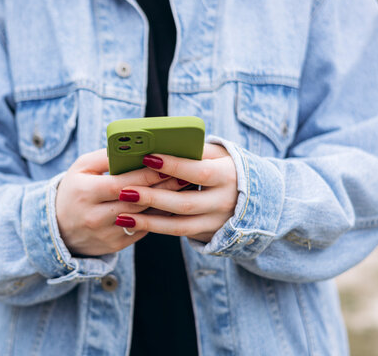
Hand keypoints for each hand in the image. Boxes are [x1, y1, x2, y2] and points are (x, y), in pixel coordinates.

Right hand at [56, 149, 180, 255]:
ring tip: (182, 189)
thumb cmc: (74, 190)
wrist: (58, 228)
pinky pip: (142, 230)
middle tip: (185, 176)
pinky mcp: (114, 245)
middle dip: (163, 188)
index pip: (122, 183)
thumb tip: (133, 147)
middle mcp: (95, 216)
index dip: (147, 175)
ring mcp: (106, 234)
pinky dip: (158, 218)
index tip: (169, 165)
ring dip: (165, 203)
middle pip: (137, 202)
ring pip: (143, 218)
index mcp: (86, 193)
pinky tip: (172, 205)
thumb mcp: (81, 168)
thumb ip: (105, 157)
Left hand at [115, 144, 237, 242]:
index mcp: (228, 176)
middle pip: (185, 203)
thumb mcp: (220, 155)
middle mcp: (224, 202)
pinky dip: (156, 228)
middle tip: (124, 190)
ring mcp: (216, 222)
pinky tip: (134, 222)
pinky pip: (179, 233)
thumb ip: (195, 151)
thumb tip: (162, 144)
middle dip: (153, 197)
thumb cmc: (227, 167)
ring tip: (121, 216)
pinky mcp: (208, 234)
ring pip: (180, 225)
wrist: (256, 198)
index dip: (174, 166)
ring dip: (148, 221)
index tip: (147, 157)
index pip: (199, 172)